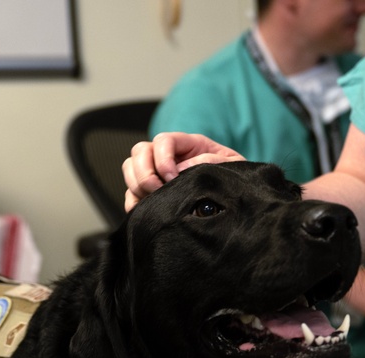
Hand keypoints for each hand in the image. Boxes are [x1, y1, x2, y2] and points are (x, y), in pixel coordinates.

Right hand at [122, 131, 244, 209]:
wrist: (235, 200)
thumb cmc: (233, 178)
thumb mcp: (231, 165)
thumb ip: (211, 161)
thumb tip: (182, 168)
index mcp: (188, 144)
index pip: (163, 140)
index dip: (162, 158)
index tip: (172, 178)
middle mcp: (168, 155)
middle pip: (139, 151)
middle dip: (144, 172)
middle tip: (158, 190)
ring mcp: (156, 173)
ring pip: (130, 168)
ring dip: (137, 184)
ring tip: (155, 200)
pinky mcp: (150, 192)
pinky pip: (130, 193)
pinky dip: (133, 201)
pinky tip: (147, 210)